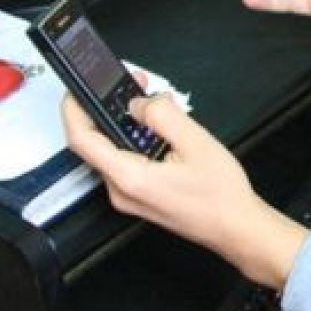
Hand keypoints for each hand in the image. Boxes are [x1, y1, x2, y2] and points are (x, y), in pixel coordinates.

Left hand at [61, 83, 306, 289]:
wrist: (235, 228)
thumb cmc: (220, 193)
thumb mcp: (196, 142)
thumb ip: (162, 116)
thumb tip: (137, 103)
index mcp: (129, 177)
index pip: (82, 140)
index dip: (74, 110)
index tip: (78, 88)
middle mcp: (120, 190)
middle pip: (97, 143)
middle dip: (110, 109)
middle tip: (134, 83)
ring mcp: (129, 196)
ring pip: (113, 150)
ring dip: (127, 123)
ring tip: (154, 102)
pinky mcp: (139, 196)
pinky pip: (126, 161)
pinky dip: (136, 139)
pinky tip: (161, 128)